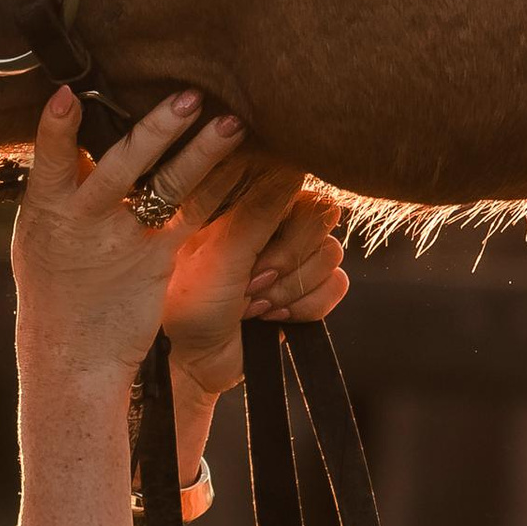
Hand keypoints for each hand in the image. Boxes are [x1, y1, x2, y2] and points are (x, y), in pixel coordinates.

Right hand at [12, 87, 244, 393]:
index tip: (69, 95)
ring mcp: (126, 241)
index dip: (58, 128)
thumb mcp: (36, 234)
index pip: (50, 159)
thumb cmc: (51, 285)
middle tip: (188, 96)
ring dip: (204, 153)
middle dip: (155, 131)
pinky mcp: (159, 260)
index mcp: (46, 209)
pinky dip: (219, 190)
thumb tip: (70, 130)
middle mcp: (86, 221)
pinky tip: (243, 167)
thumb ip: (56, 186)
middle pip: (122, 166)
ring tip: (232, 124)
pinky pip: (193, 217)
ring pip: (168, 188)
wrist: (73, 353)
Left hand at [161, 160, 347, 399]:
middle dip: (287, 264)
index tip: (256, 255)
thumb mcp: (220, 253)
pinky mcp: (305, 290)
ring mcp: (291, 257)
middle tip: (250, 286)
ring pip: (331, 256)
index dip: (284, 227)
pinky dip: (306, 308)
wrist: (191, 361)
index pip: (297, 188)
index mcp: (248, 204)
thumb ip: (261, 210)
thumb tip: (293, 164)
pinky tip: (273, 318)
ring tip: (253, 306)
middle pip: (321, 222)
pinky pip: (337, 286)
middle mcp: (273, 224)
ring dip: (292, 290)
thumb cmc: (189, 303)